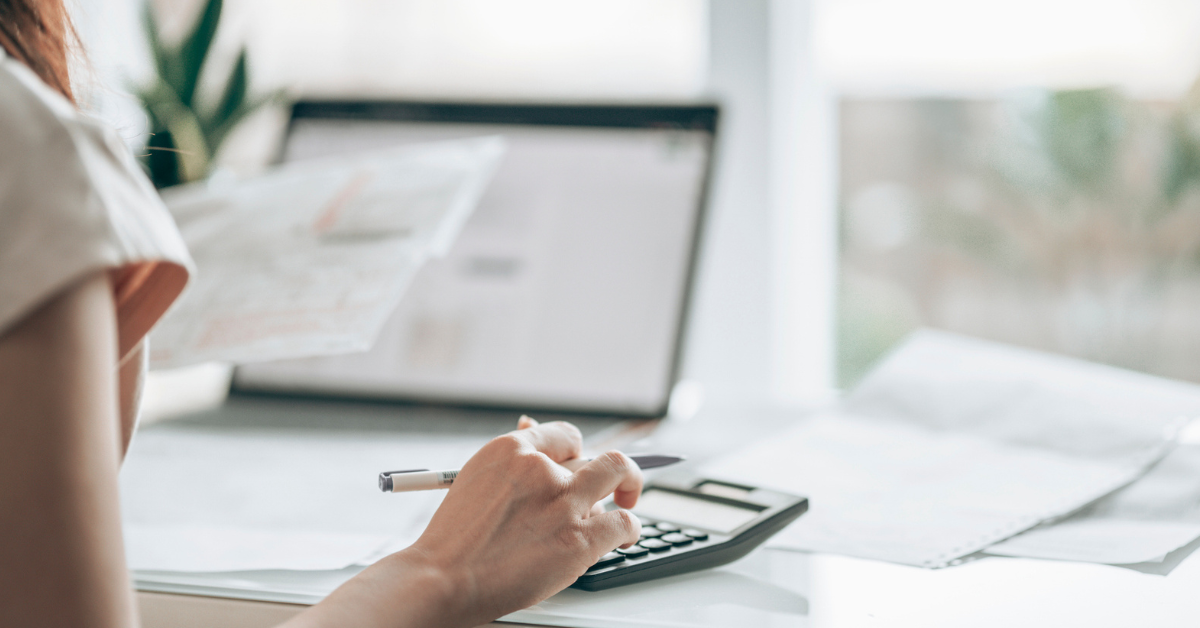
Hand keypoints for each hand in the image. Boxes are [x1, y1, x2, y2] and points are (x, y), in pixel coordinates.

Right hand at [286, 417, 642, 627]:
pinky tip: (622, 536)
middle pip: (596, 455)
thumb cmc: (455, 539)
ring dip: (622, 494)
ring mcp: (563, 503)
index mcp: (511, 450)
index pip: (566, 435)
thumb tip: (532, 425)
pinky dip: (629, 529)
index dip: (578, 453)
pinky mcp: (579, 539)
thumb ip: (512, 461)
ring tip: (621, 507)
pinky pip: (624, 522)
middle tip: (615, 484)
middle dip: (608, 472)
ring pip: (617, 477)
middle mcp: (541, 469)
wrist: (442, 579)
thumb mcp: (476, 481)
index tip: (581, 466)